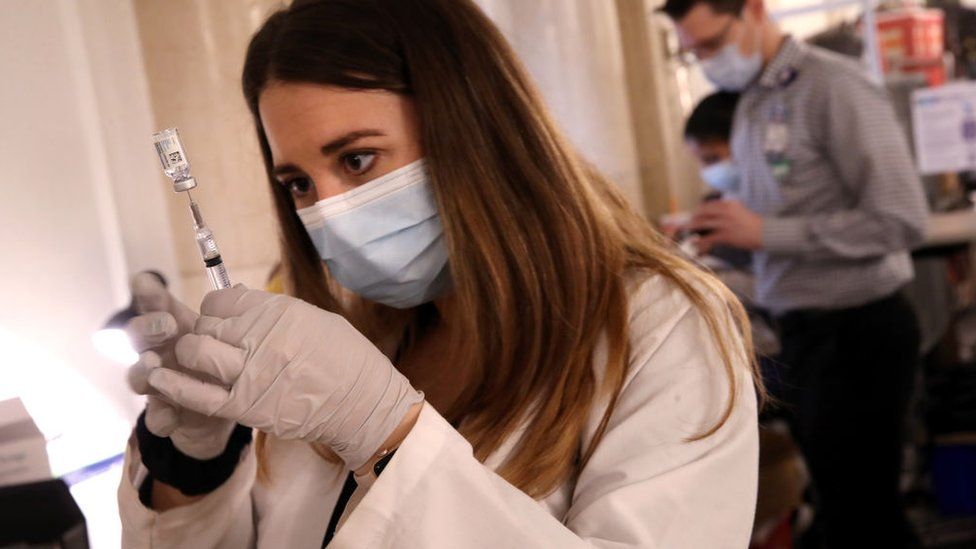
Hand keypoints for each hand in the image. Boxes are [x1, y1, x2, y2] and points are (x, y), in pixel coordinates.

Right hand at [125, 272, 236, 459]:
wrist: (220, 410)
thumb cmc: (219, 361)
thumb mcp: (226, 336)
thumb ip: (229, 314)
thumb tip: (237, 287)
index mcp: (174, 330)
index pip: (156, 306)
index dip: (149, 293)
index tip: (145, 280)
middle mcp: (158, 353)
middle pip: (137, 336)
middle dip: (147, 327)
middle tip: (167, 324)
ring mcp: (157, 385)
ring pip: (137, 376)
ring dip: (143, 370)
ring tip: (153, 365)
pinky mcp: (165, 415)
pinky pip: (156, 418)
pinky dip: (162, 417)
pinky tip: (171, 416)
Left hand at [147, 286, 423, 470]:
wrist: (361, 404)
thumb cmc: (345, 359)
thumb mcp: (313, 319)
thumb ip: (272, 311)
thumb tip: (237, 300)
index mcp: (278, 311)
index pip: (221, 300)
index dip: (214, 309)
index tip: (220, 318)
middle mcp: (261, 336)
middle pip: (205, 324)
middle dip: (200, 331)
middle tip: (209, 343)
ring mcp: (251, 372)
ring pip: (195, 352)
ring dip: (187, 353)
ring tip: (189, 358)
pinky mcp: (245, 406)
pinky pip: (198, 394)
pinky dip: (174, 386)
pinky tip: (158, 379)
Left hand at [688, 200, 762, 254]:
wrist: (766, 233)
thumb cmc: (754, 224)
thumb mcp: (740, 211)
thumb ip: (728, 210)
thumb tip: (715, 214)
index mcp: (729, 204)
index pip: (708, 205)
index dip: (699, 211)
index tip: (694, 215)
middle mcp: (725, 211)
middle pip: (702, 213)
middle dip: (693, 219)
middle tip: (686, 225)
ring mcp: (724, 223)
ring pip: (702, 224)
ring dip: (692, 228)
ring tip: (685, 233)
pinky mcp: (725, 235)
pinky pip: (708, 238)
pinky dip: (700, 243)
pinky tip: (695, 246)